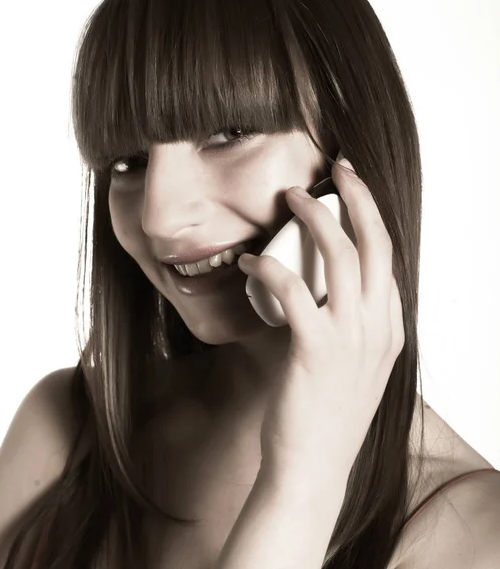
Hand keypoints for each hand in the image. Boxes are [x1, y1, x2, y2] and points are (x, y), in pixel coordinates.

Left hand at [237, 157, 405, 477]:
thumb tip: (315, 289)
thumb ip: (347, 326)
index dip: (371, 215)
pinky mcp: (316, 350)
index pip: (386, 257)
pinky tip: (249, 263)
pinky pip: (295, 290)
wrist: (313, 468)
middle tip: (335, 170)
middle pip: (373, 243)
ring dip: (312, 218)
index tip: (352, 189)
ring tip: (289, 199)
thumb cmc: (325, 414)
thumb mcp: (351, 366)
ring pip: (338, 255)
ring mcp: (352, 338)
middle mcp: (378, 327)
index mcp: (389, 328)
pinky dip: (269, 268)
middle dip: (356, 198)